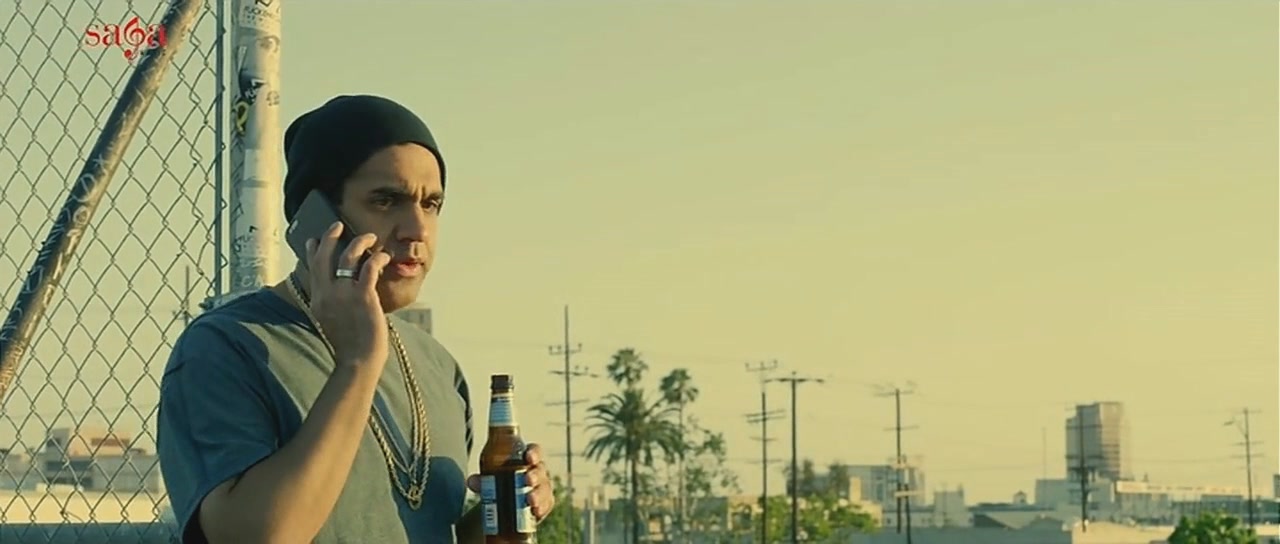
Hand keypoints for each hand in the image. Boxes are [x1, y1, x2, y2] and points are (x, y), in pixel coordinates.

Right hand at [304, 221, 392, 367]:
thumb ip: (333, 306)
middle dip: (330, 237)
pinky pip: (369, 267)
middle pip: (324, 256)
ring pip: (348, 256)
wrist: (357, 361)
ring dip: (359, 242)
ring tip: (369, 237)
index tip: (314, 240)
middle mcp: (327, 294)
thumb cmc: (350, 347)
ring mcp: (344, 294)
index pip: (312, 269)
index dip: (312, 252)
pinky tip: (383, 256)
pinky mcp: (363, 296)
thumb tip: (342, 295)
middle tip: (337, 225)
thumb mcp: (332, 323)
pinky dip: (377, 258)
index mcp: (317, 301)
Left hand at [467, 444, 556, 521]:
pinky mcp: (544, 504)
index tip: (528, 457)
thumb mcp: (489, 479)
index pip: (534, 452)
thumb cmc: (499, 483)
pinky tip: (536, 511)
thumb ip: (482, 480)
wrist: (503, 505)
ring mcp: (542, 489)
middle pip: (540, 470)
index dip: (533, 453)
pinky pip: (546, 505)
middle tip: (527, 479)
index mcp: (526, 460)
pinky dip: (541, 508)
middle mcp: (537, 473)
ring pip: (544, 489)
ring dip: (538, 494)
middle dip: (535, 475)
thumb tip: (472, 481)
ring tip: (530, 500)